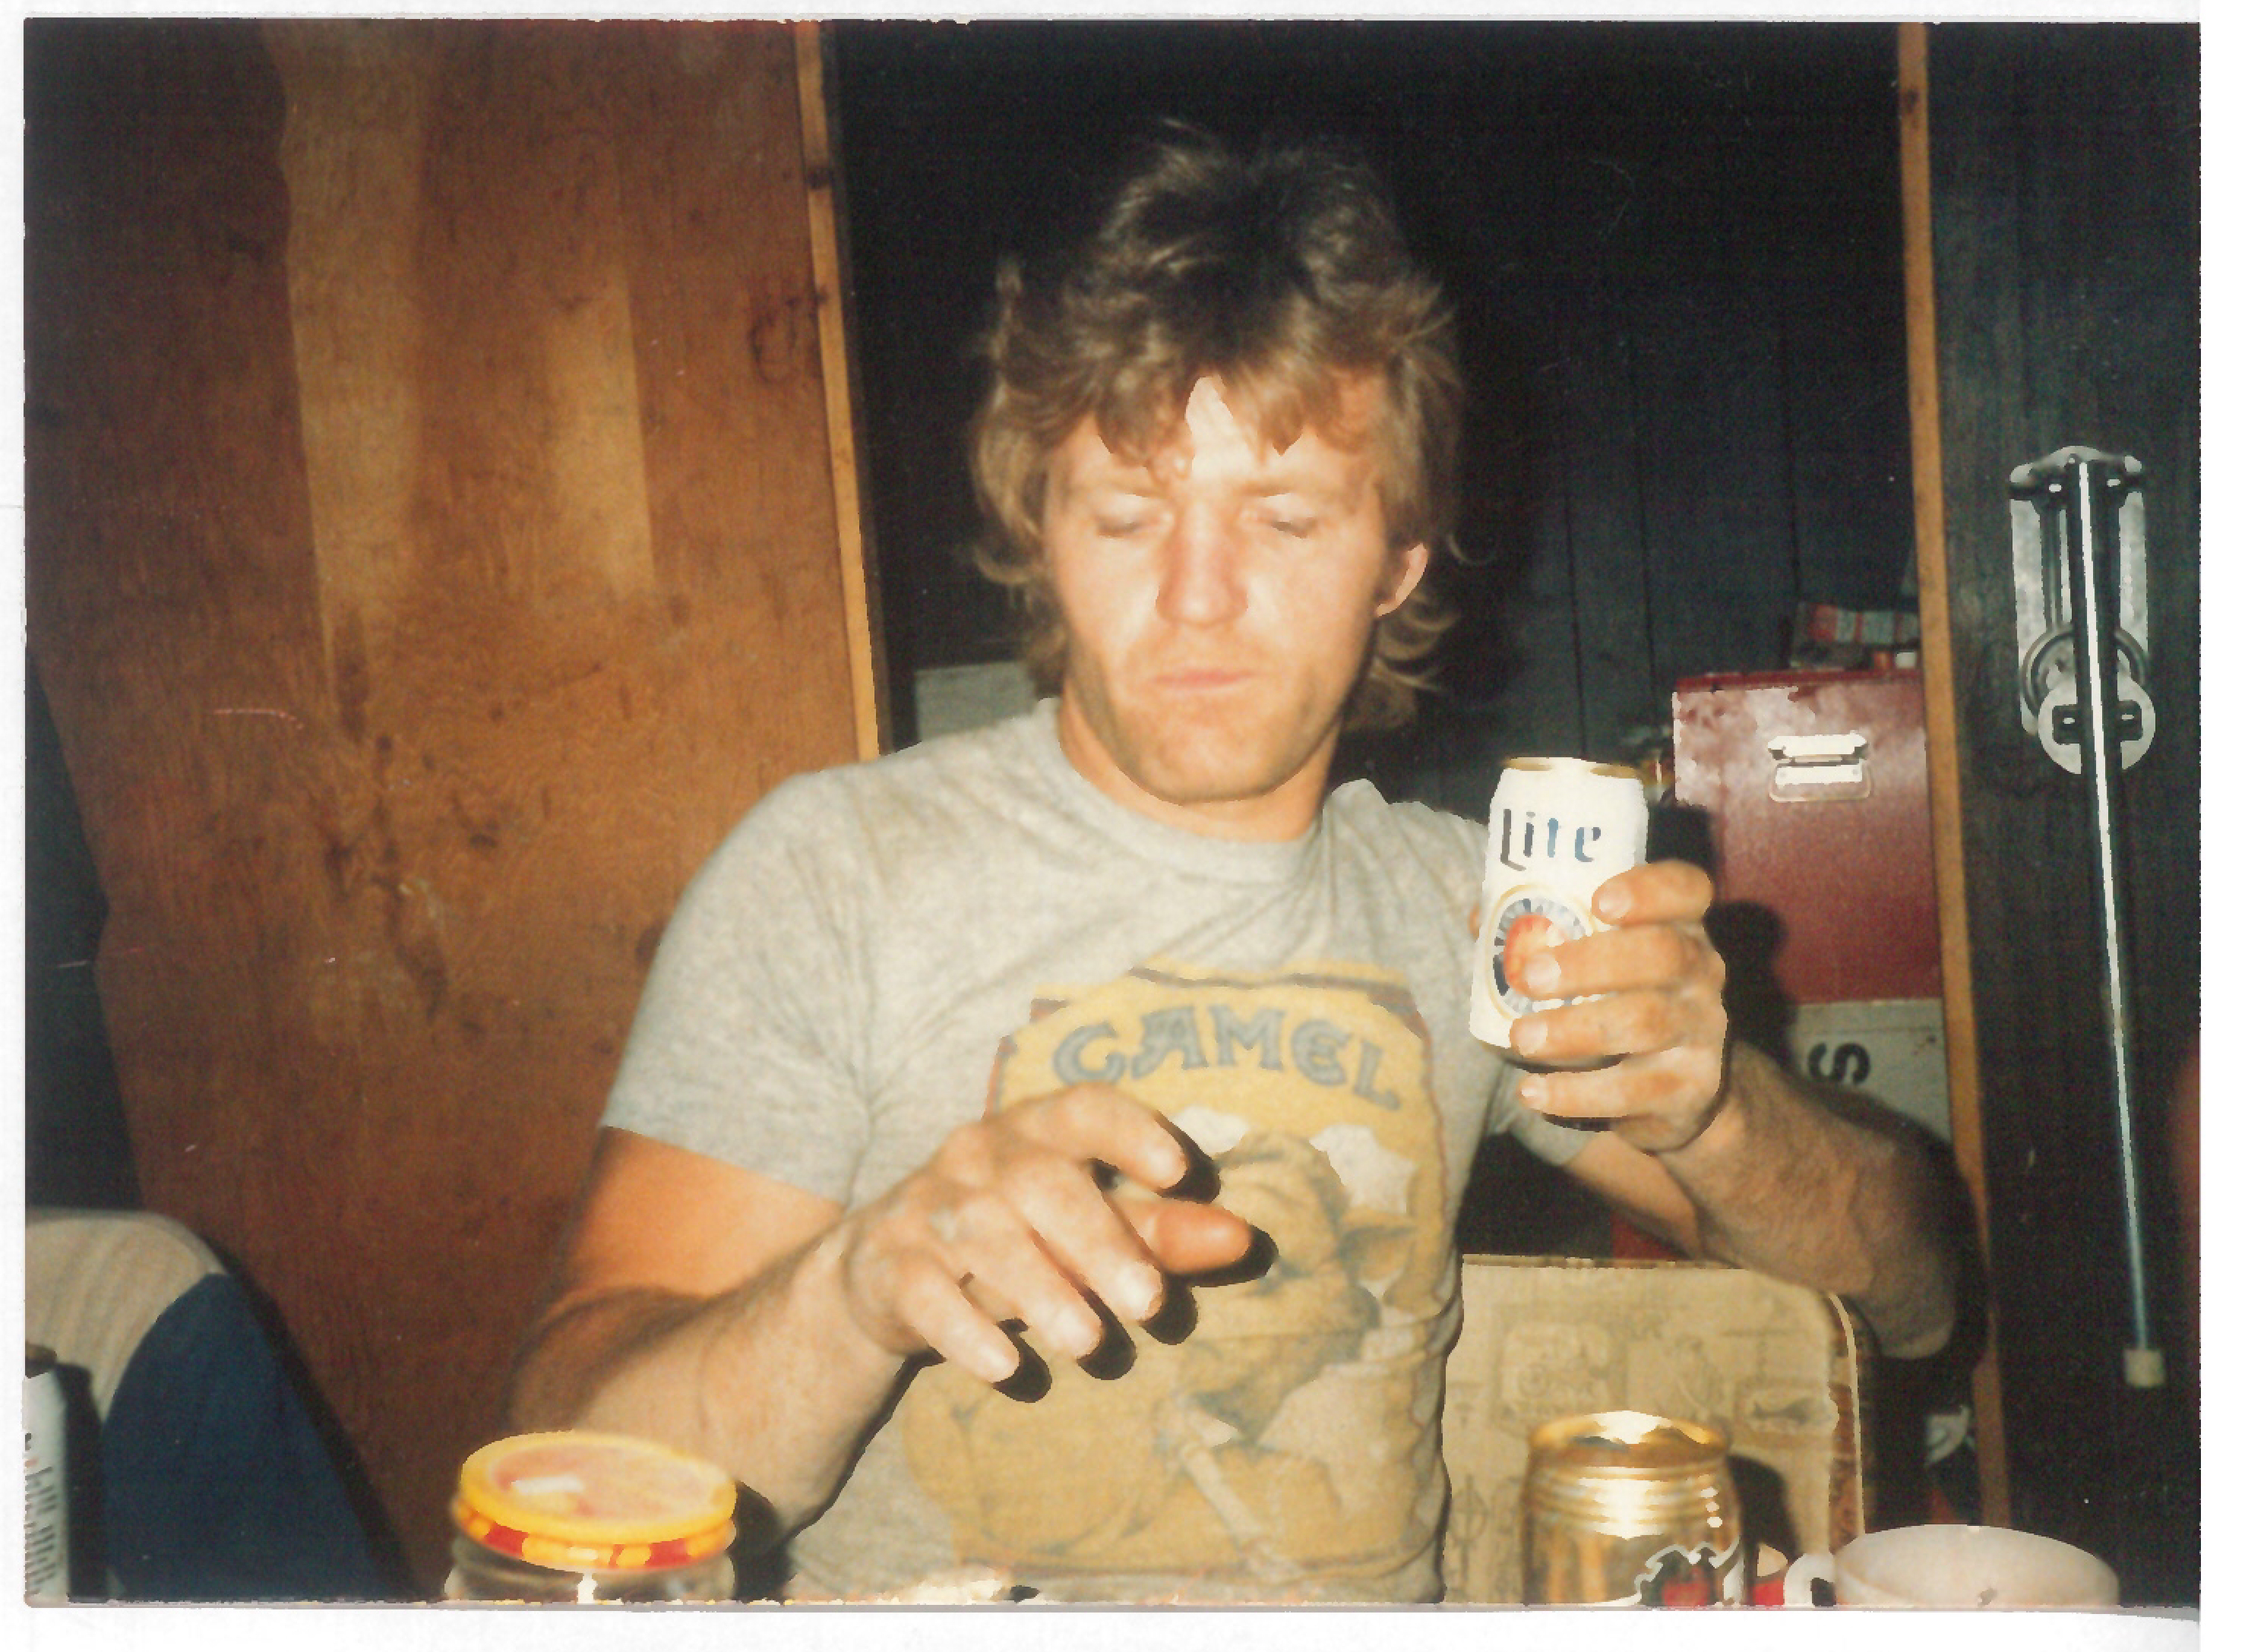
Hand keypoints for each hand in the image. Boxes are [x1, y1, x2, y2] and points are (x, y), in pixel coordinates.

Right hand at [832, 1085, 1254, 1384]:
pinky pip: (925, 1292)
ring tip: (1090, 1343)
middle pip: (1040, 1184)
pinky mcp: (888, 1264)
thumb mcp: (1079, 1229)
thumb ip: (1157, 1233)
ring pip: (983, 1236)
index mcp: (1033, 1129)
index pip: (1083, 1109)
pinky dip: (966, 1331)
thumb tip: (1243, 1239)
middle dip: (1099, 1241)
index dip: (1131, 1131)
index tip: (1179, 1170)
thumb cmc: (1010, 1238)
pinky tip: (1007, 1368)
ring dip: (1040, 1289)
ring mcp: (926, 1206)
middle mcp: (977, 1155)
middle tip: (1150, 1304)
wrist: (880, 1272)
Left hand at [1507, 860, 1730, 1152]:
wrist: (1681, 1090)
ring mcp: (1700, 1032)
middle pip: (1663, 954)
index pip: (1686, 890)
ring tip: (1522, 1037)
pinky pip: (1634, 1091)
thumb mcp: (1599, 959)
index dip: (1649, 890)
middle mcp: (1701, 973)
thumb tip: (1482, 921)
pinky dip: (1577, 1094)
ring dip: (1575, 1030)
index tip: (1599, 900)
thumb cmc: (1621, 1001)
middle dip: (1592, 962)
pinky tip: (1533, 1092)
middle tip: (1531, 976)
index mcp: (1679, 926)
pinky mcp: (1689, 1089)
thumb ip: (1546, 932)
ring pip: (1646, 1023)